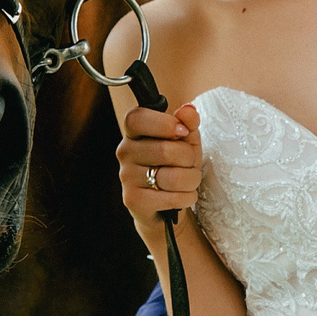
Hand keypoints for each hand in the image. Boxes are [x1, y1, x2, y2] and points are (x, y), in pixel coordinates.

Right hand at [117, 101, 201, 235]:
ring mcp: (126, 177)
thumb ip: (188, 122)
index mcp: (134, 132)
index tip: (182, 132)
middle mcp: (125, 152)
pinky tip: (183, 195)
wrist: (166, 205)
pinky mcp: (133, 200)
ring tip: (188, 181)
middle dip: (189, 159)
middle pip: (165, 150)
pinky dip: (187, 197)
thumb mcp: (186, 141)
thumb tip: (188, 110)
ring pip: (172, 176)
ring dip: (191, 180)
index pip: (137, 118)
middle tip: (189, 164)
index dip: (164, 123)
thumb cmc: (176, 166)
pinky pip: (172, 197)